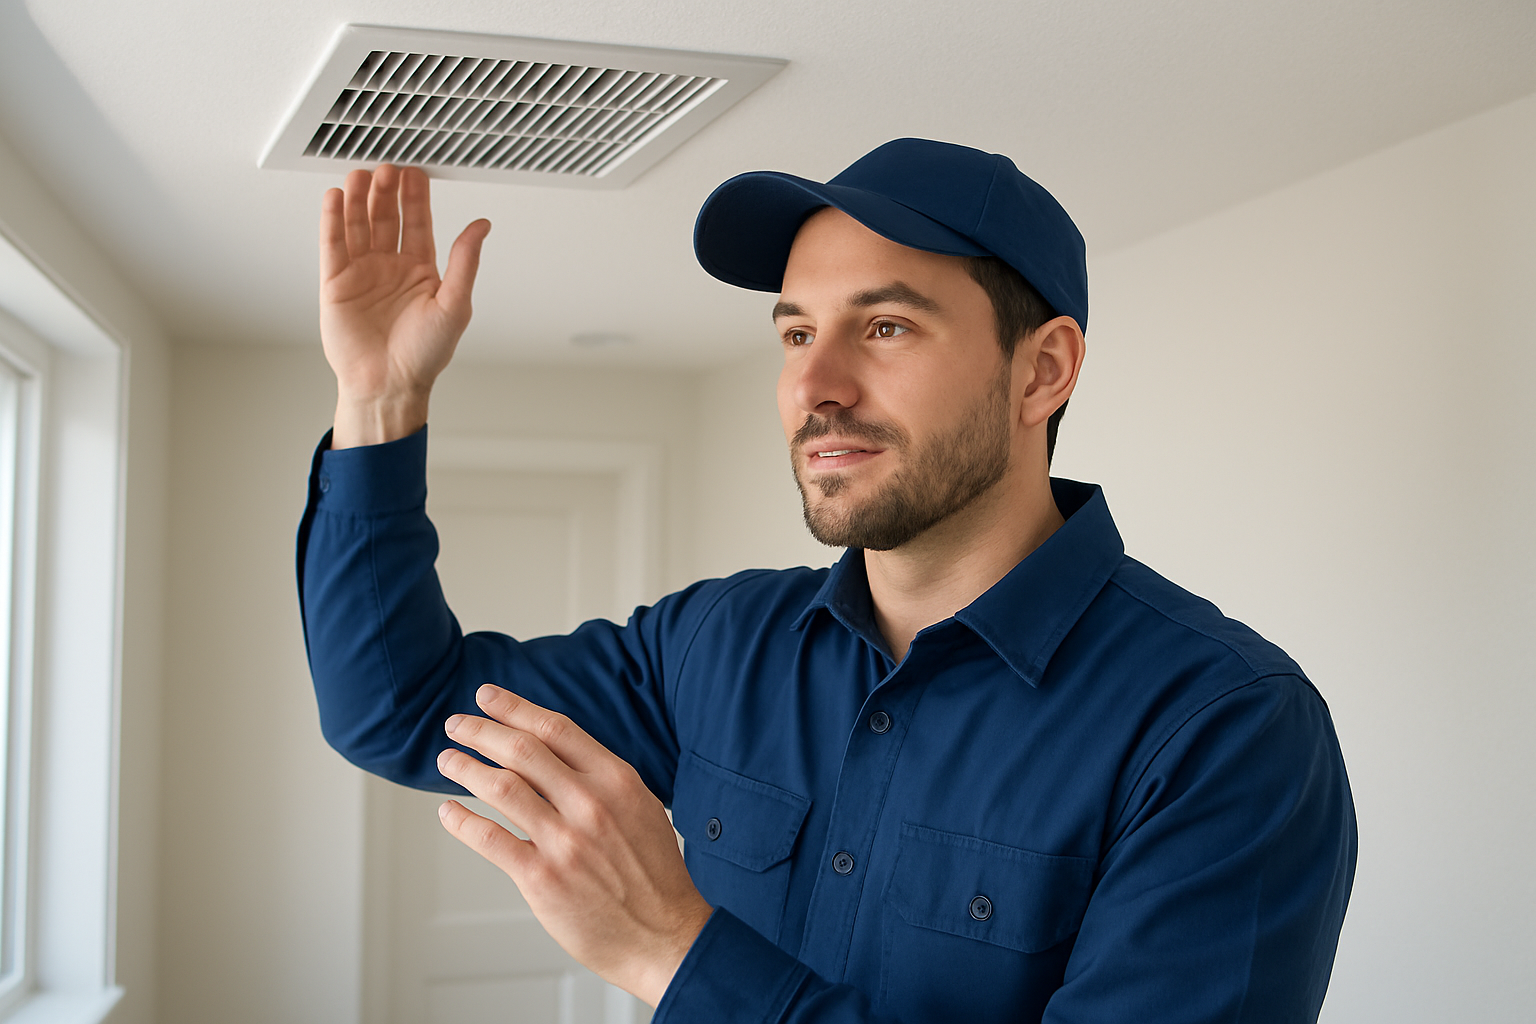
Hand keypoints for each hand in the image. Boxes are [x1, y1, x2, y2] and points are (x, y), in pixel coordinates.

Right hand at [318, 164, 490, 446]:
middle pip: (386, 218)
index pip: (417, 223)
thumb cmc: (424, 354)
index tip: (415, 172)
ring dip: (359, 199)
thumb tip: (483, 226)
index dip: (416, 198)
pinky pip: (333, 244)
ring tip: (361, 174)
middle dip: (386, 192)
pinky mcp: (336, 283)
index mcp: (420, 271)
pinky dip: (333, 220)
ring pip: (358, 225)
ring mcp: (362, 273)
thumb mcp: (455, 305)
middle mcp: (390, 268)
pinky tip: (335, 197)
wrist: (389, 384)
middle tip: (387, 167)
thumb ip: (466, 262)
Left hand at [436, 685, 713, 1007]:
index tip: (487, 697)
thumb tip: (556, 757)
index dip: (514, 708)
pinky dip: (461, 820)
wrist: (665, 936)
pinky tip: (448, 812)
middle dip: (481, 731)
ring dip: (465, 768)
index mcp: (616, 780)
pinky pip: (489, 839)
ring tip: (447, 761)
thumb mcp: (641, 809)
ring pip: (500, 787)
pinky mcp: (542, 878)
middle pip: (522, 750)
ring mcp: (564, 841)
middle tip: (456, 724)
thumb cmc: (654, 876)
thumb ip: (602, 781)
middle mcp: (590, 804)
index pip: (555, 729)